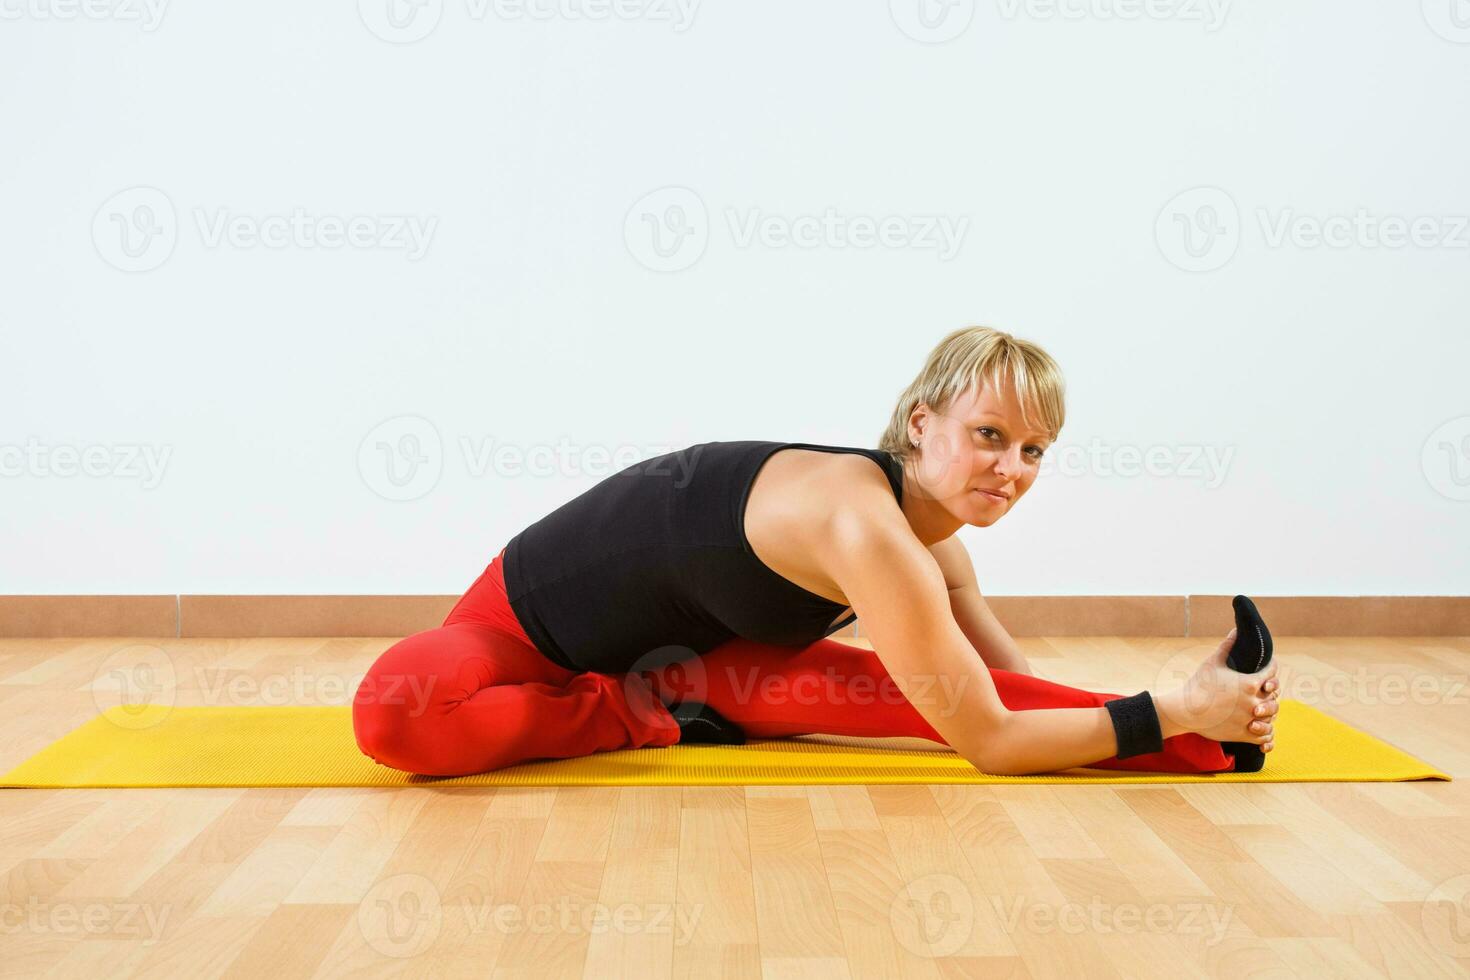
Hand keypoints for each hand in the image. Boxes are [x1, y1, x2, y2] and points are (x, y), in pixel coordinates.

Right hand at [1155, 628, 1278, 749]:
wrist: (1184, 710)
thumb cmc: (1198, 684)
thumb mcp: (1213, 662)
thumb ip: (1227, 646)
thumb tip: (1235, 629)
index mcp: (1249, 683)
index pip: (1272, 673)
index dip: (1271, 668)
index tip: (1268, 667)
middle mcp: (1253, 702)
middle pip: (1275, 696)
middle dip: (1270, 692)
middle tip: (1264, 690)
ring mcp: (1249, 720)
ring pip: (1271, 717)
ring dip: (1269, 713)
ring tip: (1262, 709)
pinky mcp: (1243, 734)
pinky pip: (1264, 735)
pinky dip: (1265, 732)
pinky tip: (1259, 726)